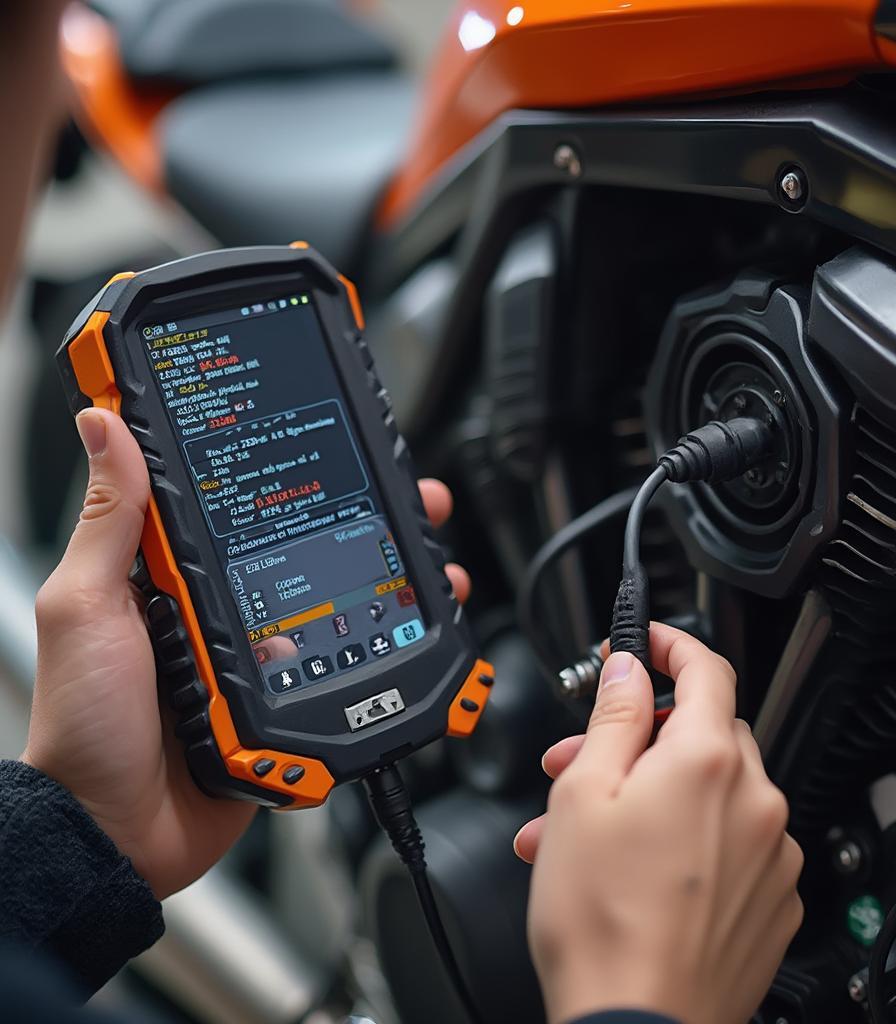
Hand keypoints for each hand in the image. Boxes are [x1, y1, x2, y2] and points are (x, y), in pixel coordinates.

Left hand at [24, 408, 469, 898]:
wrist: (114, 830)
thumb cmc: (86, 721)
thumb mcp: (87, 605)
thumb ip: (109, 520)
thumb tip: (103, 424)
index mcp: (182, 575)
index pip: (249, 505)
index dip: (296, 472)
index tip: (334, 441)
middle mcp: (229, 608)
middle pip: (313, 548)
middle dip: (372, 519)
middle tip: (415, 499)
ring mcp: (264, 656)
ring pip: (343, 603)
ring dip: (394, 580)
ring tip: (433, 565)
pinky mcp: (290, 700)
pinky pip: (346, 665)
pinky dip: (387, 644)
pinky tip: (414, 627)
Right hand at [515, 622, 802, 1023]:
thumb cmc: (603, 922)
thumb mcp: (583, 793)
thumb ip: (614, 716)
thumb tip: (628, 670)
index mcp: (709, 761)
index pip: (706, 668)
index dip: (670, 644)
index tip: (646, 644)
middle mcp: (756, 801)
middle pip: (702, 732)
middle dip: (639, 737)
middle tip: (581, 761)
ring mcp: (771, 855)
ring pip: (709, 792)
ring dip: (652, 795)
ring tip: (585, 835)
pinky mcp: (772, 900)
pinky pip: (730, 844)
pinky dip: (685, 840)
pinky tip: (631, 869)